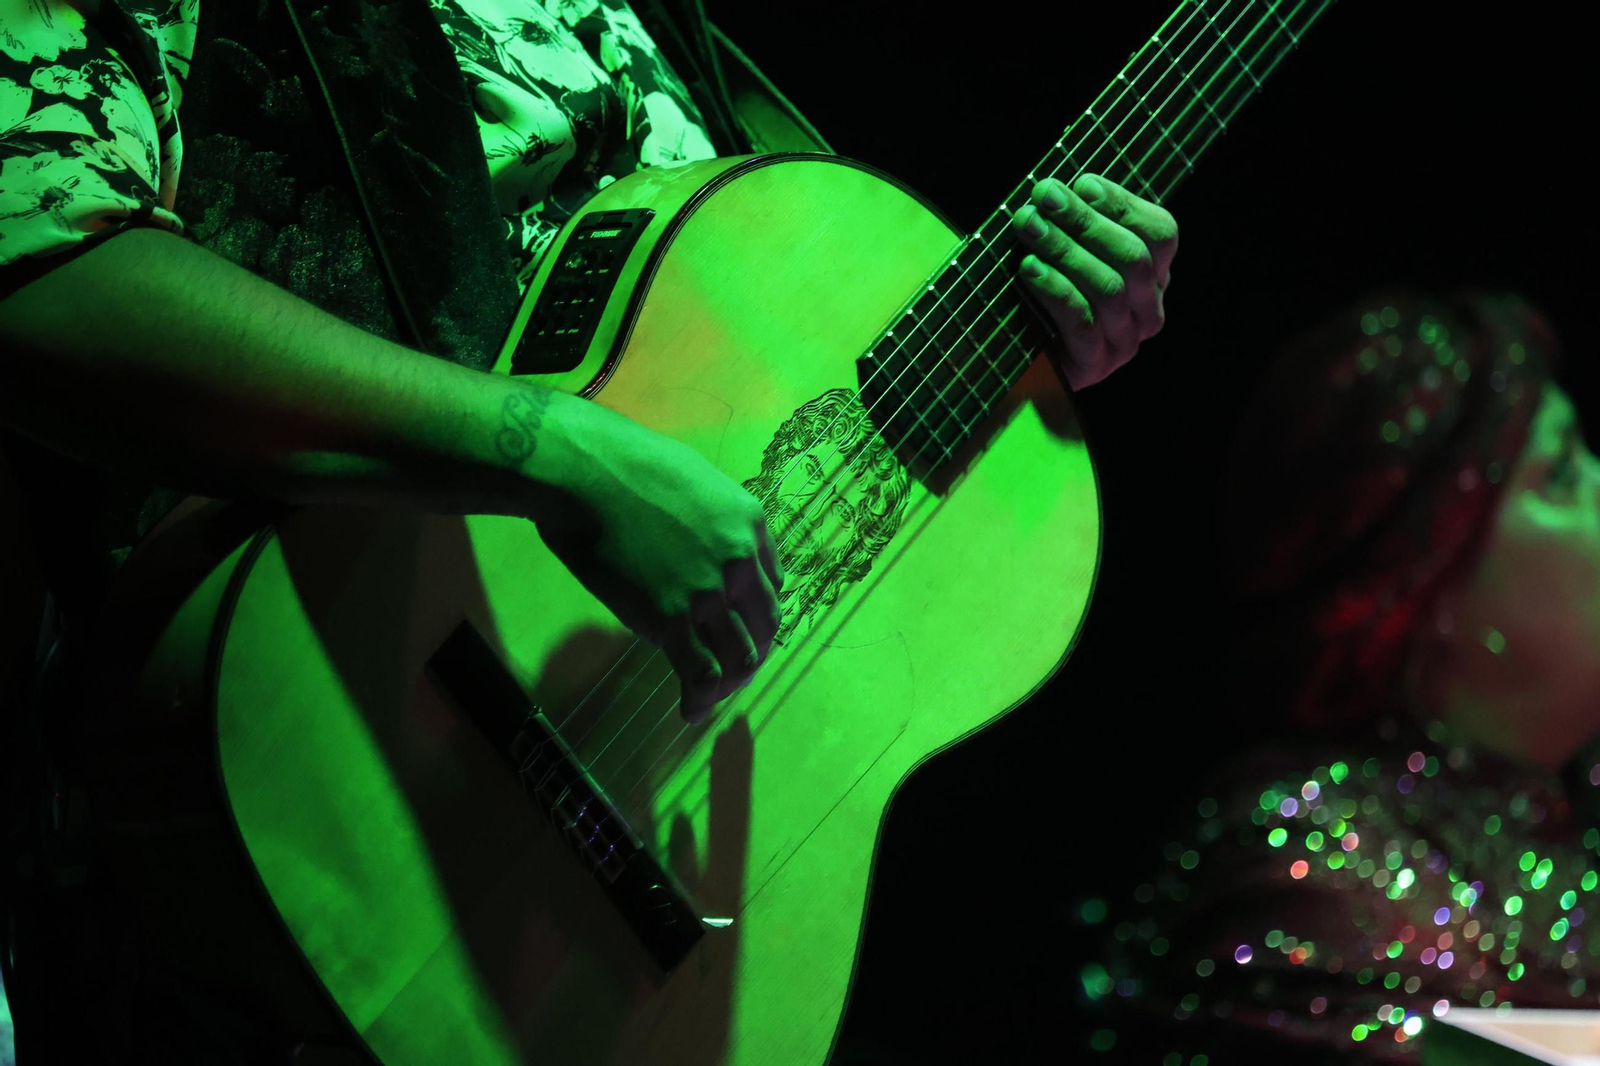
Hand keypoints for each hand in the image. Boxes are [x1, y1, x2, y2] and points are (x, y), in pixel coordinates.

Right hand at [531, 401, 783, 724]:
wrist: (583, 472)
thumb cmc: (624, 467)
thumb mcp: (694, 482)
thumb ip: (712, 522)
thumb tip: (702, 548)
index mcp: (750, 524)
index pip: (772, 586)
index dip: (758, 616)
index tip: (742, 630)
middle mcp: (740, 561)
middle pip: (764, 626)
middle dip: (752, 654)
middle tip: (732, 672)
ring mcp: (709, 593)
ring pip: (740, 656)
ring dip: (730, 683)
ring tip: (713, 695)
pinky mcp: (671, 620)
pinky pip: (700, 673)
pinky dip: (701, 699)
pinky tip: (690, 710)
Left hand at [1012, 172, 1178, 390]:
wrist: (1022, 360)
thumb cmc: (1045, 292)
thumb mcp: (1069, 251)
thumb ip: (1075, 222)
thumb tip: (1055, 190)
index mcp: (1154, 275)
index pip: (1160, 234)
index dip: (1122, 205)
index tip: (1081, 184)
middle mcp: (1148, 310)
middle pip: (1132, 258)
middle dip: (1085, 222)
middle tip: (1043, 197)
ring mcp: (1124, 342)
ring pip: (1108, 289)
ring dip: (1065, 251)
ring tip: (1029, 226)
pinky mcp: (1093, 366)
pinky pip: (1081, 323)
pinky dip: (1055, 290)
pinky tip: (1029, 268)